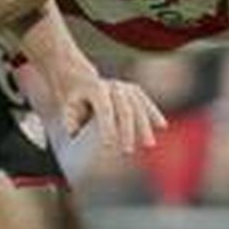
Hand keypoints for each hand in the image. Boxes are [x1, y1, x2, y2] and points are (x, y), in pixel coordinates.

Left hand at [49, 64, 167, 153]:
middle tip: (127, 151)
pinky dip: (154, 114)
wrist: (82, 76)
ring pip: (138, 106)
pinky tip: (162, 126)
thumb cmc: (74, 99)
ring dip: (145, 126)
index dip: (108, 127)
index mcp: (95, 89)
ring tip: (148, 146)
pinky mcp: (134, 89)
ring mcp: (125, 86)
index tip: (109, 146)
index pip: (105, 110)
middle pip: (125, 109)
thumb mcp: (67, 107)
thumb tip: (75, 135)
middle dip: (128, 131)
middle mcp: (113, 85)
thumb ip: (70, 121)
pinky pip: (145, 102)